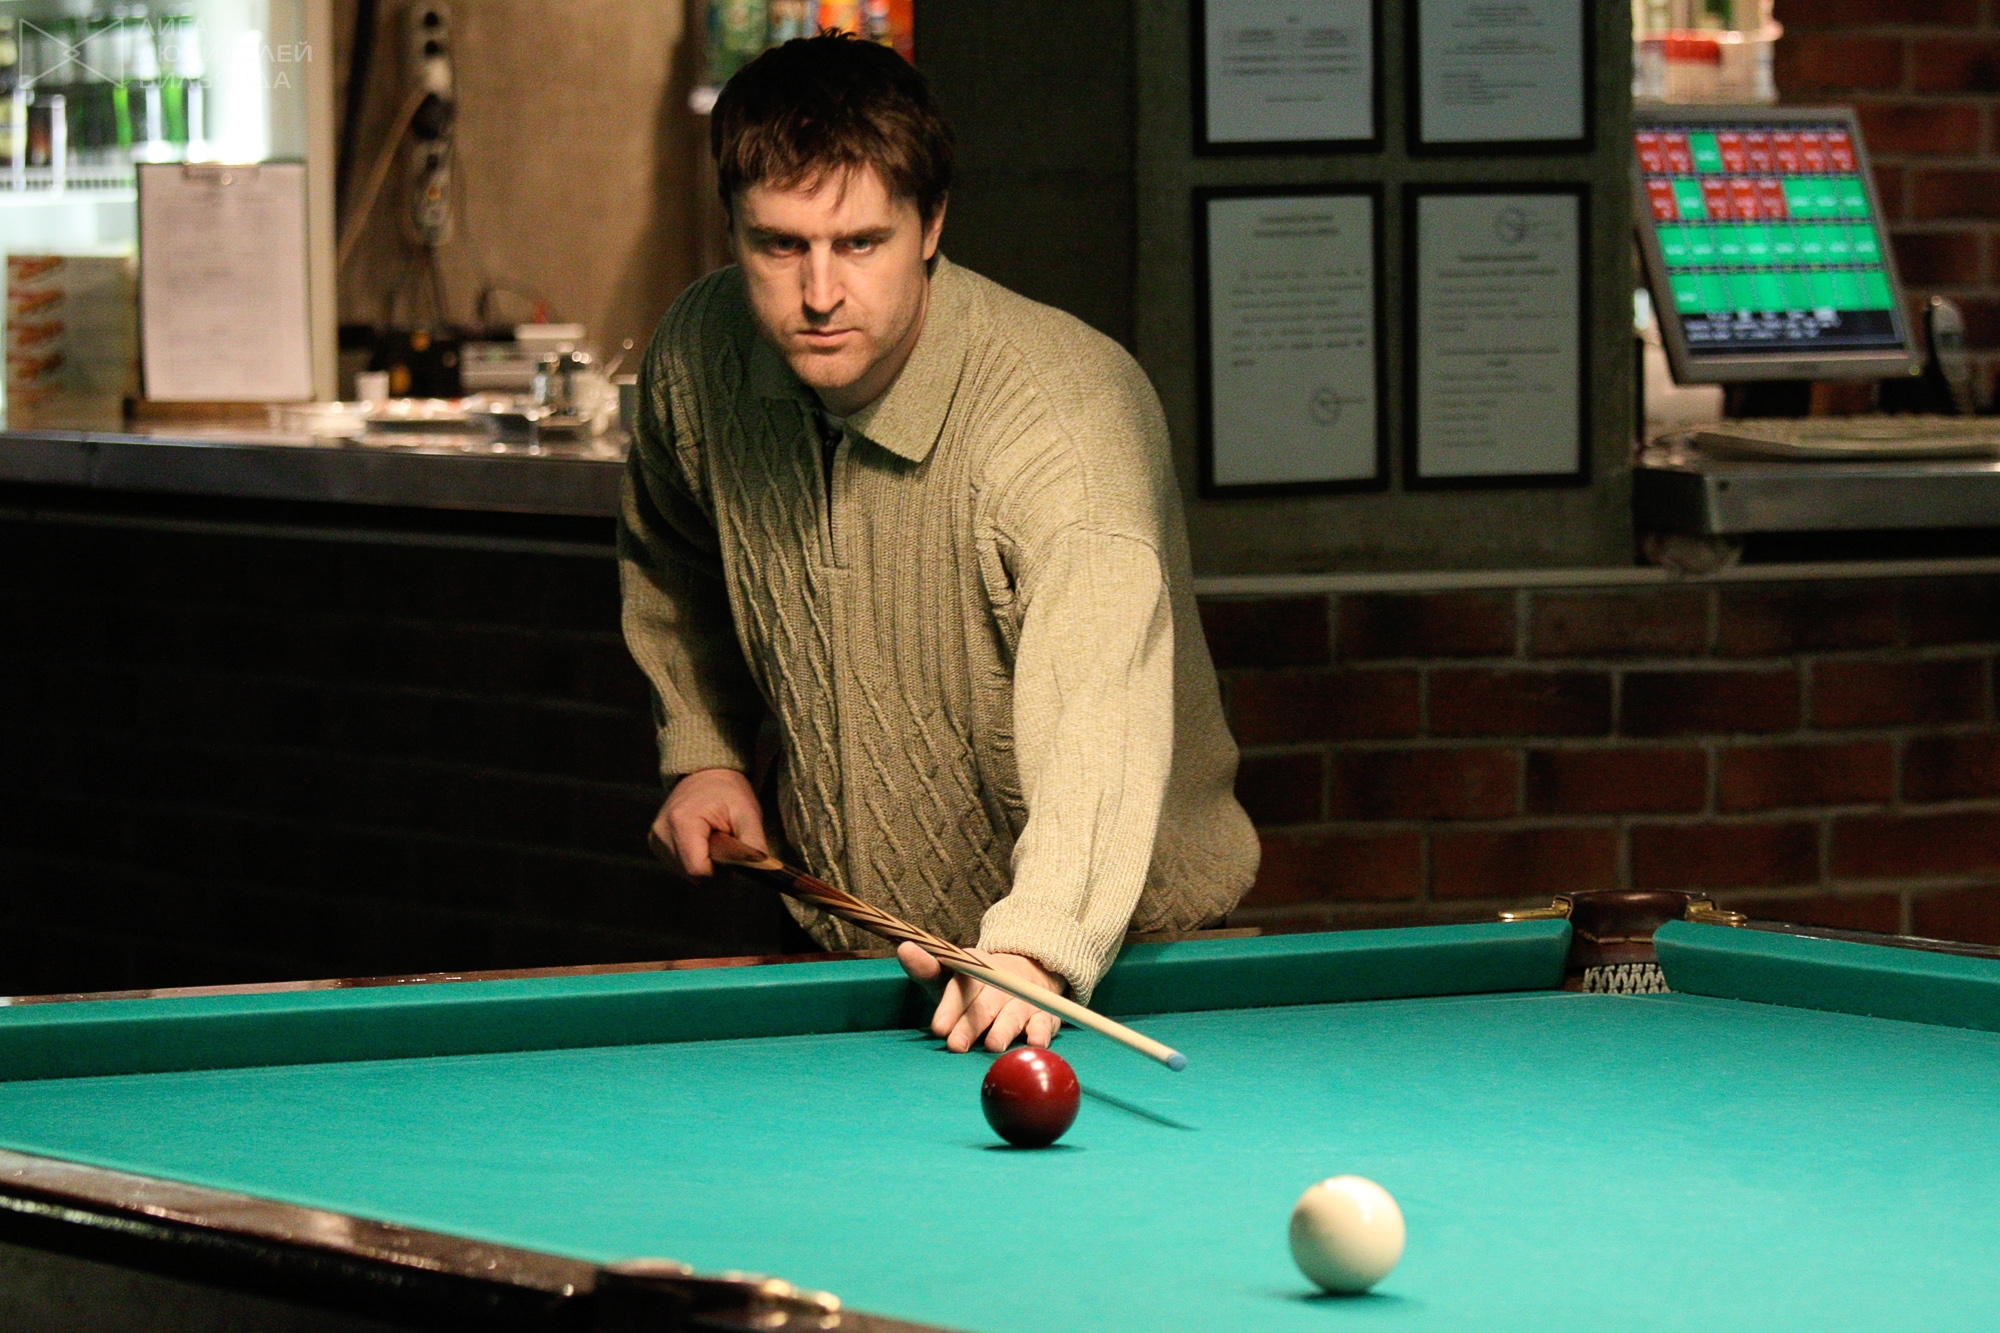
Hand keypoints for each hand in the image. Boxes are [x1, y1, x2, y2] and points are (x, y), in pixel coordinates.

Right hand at [651, 768, 766, 877]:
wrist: (705, 774)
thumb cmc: (728, 792)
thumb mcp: (748, 813)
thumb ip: (754, 845)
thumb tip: (760, 872)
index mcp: (682, 823)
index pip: (699, 871)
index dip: (721, 871)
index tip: (731, 853)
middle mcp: (662, 833)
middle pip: (693, 876)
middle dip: (714, 867)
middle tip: (724, 842)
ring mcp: (655, 839)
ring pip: (686, 874)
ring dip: (705, 863)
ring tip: (713, 838)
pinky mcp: (655, 843)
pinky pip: (679, 866)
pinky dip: (695, 858)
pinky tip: (702, 840)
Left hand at [896, 943, 1065, 1052]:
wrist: (1026, 975)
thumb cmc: (976, 987)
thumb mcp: (951, 977)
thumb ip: (927, 968)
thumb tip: (904, 948)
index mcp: (976, 969)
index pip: (962, 985)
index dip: (950, 1007)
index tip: (938, 1028)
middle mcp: (1001, 982)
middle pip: (985, 1004)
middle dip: (970, 1025)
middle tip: (956, 1045)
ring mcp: (1024, 998)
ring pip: (1012, 1015)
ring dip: (1003, 1030)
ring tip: (992, 1046)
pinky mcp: (1044, 1015)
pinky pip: (1044, 1023)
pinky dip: (1041, 1033)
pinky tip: (1035, 1043)